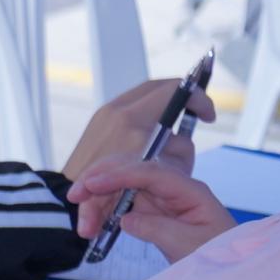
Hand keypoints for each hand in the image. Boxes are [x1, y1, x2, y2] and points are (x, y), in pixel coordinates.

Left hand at [62, 72, 211, 205]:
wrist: (71, 193)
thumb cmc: (116, 190)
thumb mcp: (161, 174)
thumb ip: (180, 151)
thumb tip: (182, 137)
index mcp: (134, 122)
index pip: (173, 91)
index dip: (198, 98)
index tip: (208, 115)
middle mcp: (118, 111)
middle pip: (158, 86)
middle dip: (183, 95)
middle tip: (198, 111)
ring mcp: (105, 112)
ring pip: (143, 94)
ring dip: (164, 102)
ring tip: (177, 122)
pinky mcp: (99, 117)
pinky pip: (130, 103)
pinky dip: (147, 110)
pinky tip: (156, 130)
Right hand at [70, 153, 236, 261]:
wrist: (228, 269)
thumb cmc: (216, 255)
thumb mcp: (188, 246)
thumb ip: (156, 229)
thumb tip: (124, 219)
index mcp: (189, 190)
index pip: (149, 171)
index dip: (118, 174)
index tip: (91, 185)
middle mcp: (171, 187)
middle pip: (127, 171)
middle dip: (98, 181)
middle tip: (74, 200)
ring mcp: (158, 197)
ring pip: (117, 187)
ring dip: (95, 203)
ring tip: (84, 231)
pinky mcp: (149, 209)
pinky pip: (119, 203)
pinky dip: (102, 212)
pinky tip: (93, 228)